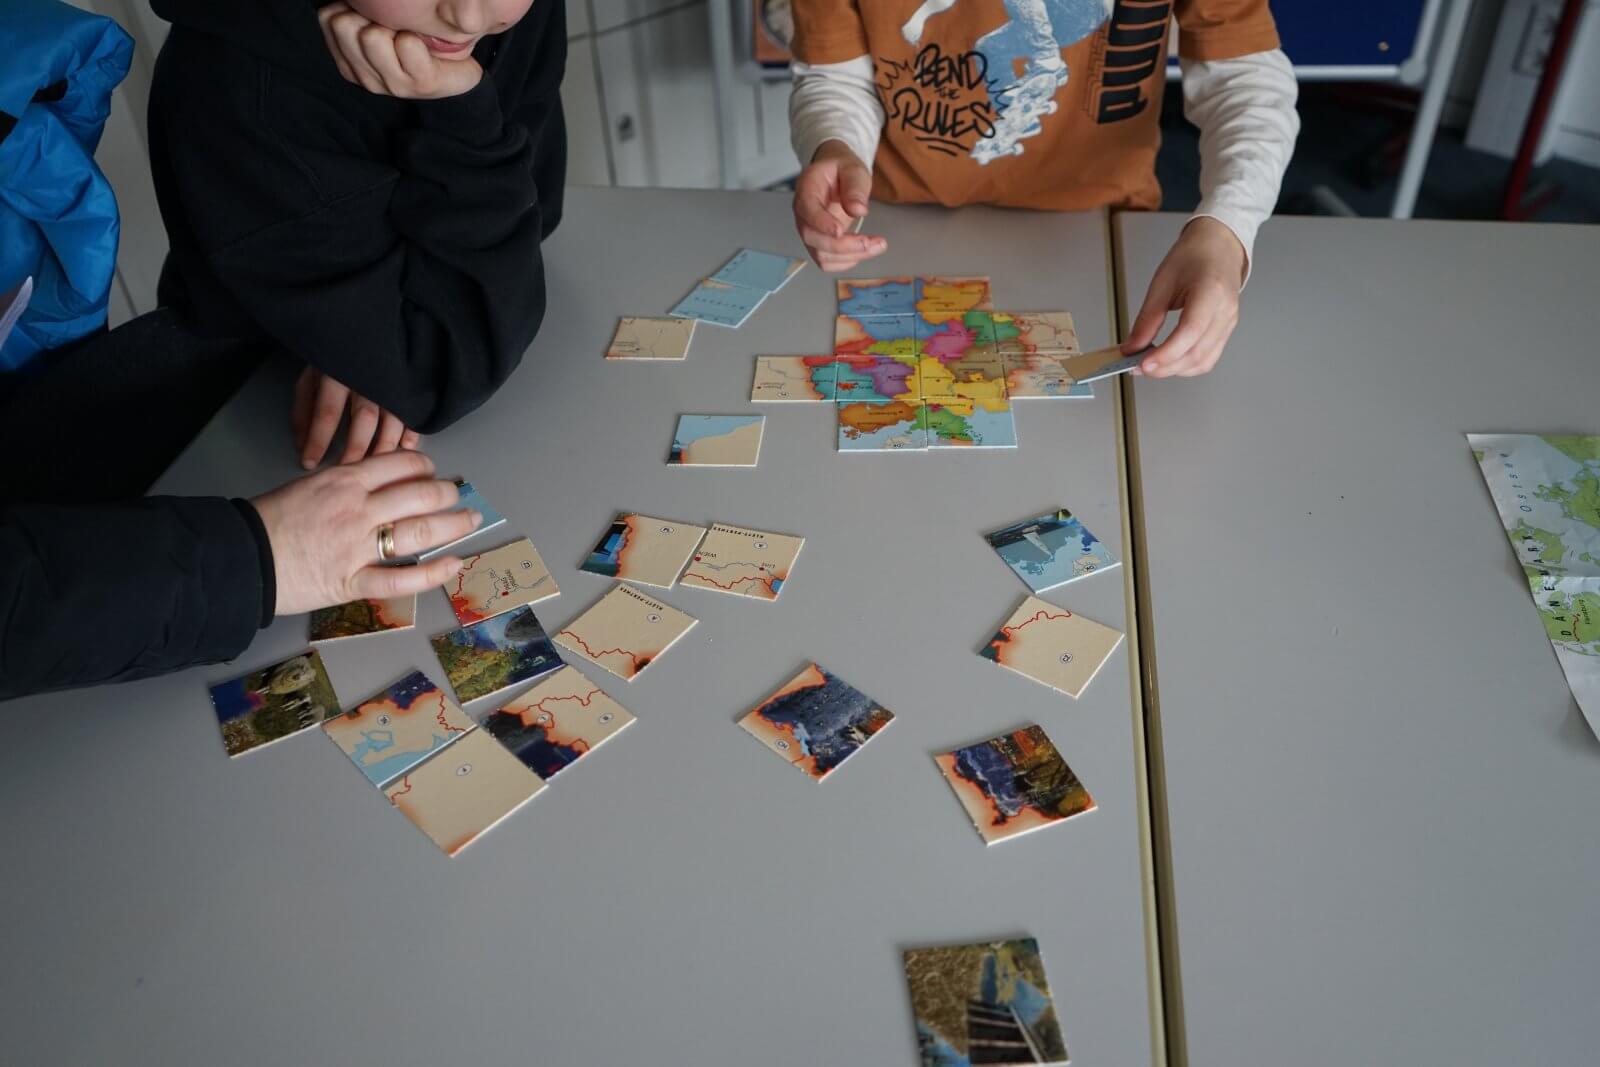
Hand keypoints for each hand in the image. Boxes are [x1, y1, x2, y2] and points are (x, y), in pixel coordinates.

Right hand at [251, 450, 479, 615]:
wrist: (240, 556)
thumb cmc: (268, 520)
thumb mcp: (309, 486)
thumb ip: (346, 485)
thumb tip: (377, 485)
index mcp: (345, 481)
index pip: (399, 465)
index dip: (424, 468)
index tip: (433, 474)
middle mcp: (358, 510)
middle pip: (419, 495)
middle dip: (447, 494)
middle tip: (459, 497)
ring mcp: (358, 546)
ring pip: (419, 531)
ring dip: (452, 526)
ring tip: (470, 522)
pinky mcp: (353, 581)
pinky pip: (401, 578)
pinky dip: (432, 573)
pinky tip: (454, 565)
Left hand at [292, 365, 419, 470]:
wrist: (362, 333)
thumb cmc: (335, 360)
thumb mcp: (311, 379)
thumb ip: (304, 412)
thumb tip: (302, 445)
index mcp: (337, 372)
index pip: (327, 412)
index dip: (318, 440)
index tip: (310, 462)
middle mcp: (366, 377)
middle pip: (364, 418)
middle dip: (357, 448)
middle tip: (349, 470)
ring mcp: (391, 382)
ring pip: (393, 418)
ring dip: (386, 446)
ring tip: (376, 466)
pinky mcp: (408, 387)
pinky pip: (414, 412)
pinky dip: (412, 431)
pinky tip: (406, 447)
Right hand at [318, 2, 482, 98]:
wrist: (457, 66)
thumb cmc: (411, 41)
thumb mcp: (371, 22)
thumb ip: (351, 11)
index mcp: (350, 63)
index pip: (328, 18)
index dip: (350, 8)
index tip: (370, 17)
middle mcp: (366, 79)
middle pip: (345, 25)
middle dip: (369, 17)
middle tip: (392, 27)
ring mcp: (393, 85)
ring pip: (373, 36)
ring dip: (393, 27)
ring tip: (406, 36)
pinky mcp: (421, 84)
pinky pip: (407, 44)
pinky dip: (416, 37)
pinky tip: (423, 47)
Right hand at [792, 140, 887, 271]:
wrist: (837, 176)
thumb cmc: (842, 170)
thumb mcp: (853, 169)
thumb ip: (855, 187)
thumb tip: (857, 209)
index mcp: (807, 189)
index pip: (807, 209)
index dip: (821, 223)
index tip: (840, 230)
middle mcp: (804, 213)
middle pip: (812, 238)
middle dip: (843, 246)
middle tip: (872, 242)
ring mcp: (810, 230)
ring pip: (821, 255)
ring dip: (850, 256)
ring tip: (877, 245)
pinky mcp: (819, 244)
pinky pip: (828, 262)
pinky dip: (848, 261)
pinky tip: (865, 250)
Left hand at [1124, 217, 1246, 377]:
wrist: (1219, 248)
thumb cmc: (1194, 257)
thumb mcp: (1162, 282)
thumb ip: (1147, 318)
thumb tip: (1132, 347)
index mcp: (1211, 291)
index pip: (1190, 331)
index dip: (1166, 353)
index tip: (1142, 364)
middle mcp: (1225, 311)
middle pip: (1196, 353)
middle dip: (1164, 367)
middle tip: (1137, 368)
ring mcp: (1228, 324)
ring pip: (1202, 362)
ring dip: (1173, 370)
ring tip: (1149, 365)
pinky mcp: (1225, 332)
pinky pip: (1207, 359)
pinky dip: (1185, 366)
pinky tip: (1167, 362)